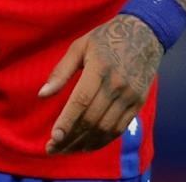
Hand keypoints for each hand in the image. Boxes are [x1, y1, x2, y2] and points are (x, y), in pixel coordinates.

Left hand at [39, 14, 162, 154]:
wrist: (144, 35)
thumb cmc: (105, 38)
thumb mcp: (79, 47)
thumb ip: (61, 72)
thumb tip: (42, 95)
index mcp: (99, 69)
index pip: (81, 102)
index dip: (67, 122)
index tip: (53, 138)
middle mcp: (117, 86)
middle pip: (92, 119)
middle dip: (71, 138)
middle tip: (53, 148)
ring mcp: (131, 97)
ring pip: (106, 128)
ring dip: (85, 143)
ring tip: (66, 149)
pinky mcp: (138, 104)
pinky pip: (119, 128)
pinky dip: (103, 140)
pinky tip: (87, 144)